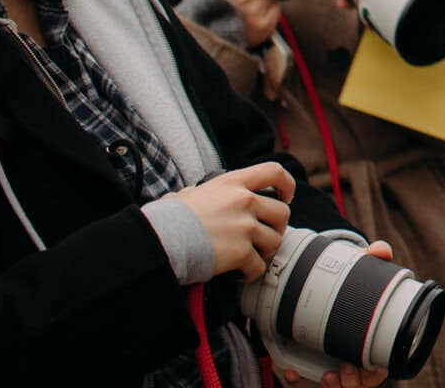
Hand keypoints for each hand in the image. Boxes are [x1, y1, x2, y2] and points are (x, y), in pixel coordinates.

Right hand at [165, 162, 294, 280]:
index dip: (286, 184)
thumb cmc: (167, 219)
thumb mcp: (188, 194)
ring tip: (250, 255)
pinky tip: (240, 273)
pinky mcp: (241, 252)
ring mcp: (245, 227)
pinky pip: (259, 266)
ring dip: (265, 251)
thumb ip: (203, 192)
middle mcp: (244, 201)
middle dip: (277, 227)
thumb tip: (196, 194)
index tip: (285, 196)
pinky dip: (251, 273)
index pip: (274, 172)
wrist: (158, 240)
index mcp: (233, 183)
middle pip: (282, 212)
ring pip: (275, 241)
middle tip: (264, 236)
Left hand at [280, 244, 395, 387]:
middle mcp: (351, 365)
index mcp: (370, 351)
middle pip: (357, 385)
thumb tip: (381, 250)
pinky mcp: (308, 371)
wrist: (325, 302)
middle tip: (345, 368)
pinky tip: (292, 372)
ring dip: (332, 386)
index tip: (369, 365)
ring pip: (334, 387)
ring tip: (327, 375)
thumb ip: (373, 265)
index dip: (374, 373)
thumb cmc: (352, 299)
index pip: (378, 371)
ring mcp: (330, 369)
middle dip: (351, 381)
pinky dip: (299, 379)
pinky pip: (303, 383)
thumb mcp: (363, 282)